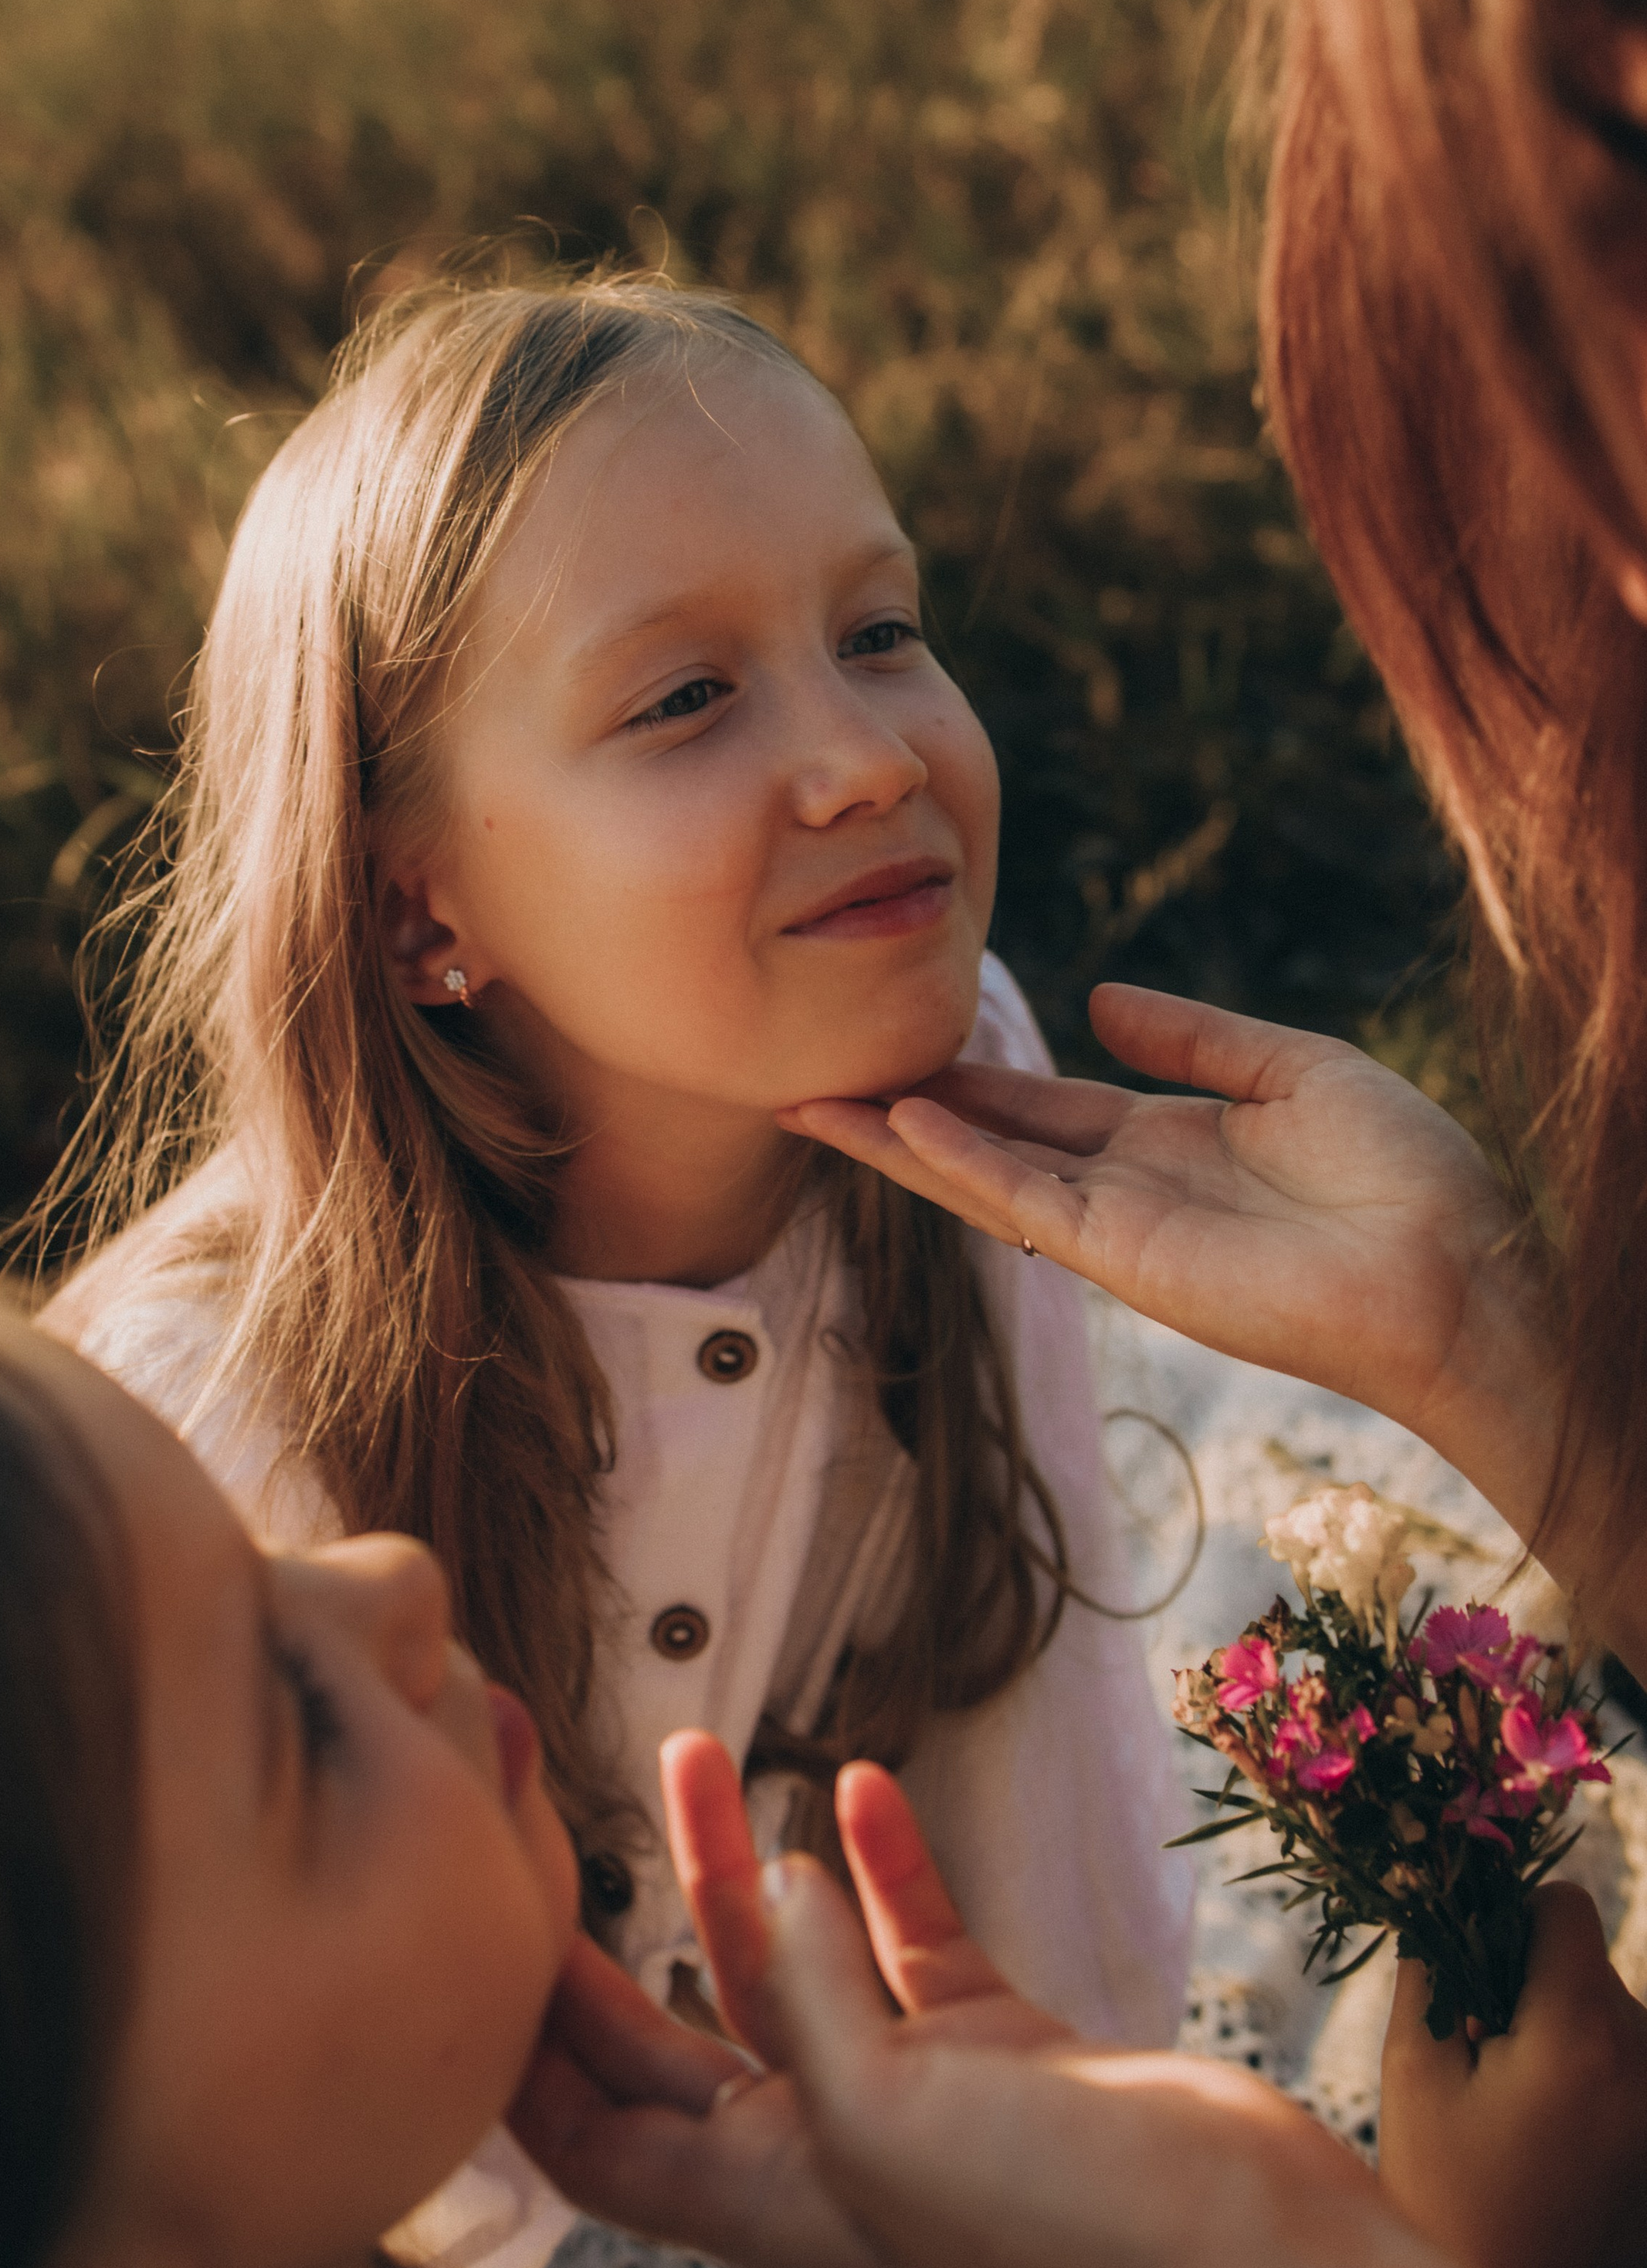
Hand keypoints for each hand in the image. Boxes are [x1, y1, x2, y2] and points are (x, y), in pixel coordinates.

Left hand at [511, 1736, 1400, 2267]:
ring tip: (698, 1748)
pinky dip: (883, 1864)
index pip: (588, 2126)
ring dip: (742, 1863)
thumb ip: (808, 1996)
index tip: (473, 1913)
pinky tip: (861, 1782)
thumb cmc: (1061, 2236)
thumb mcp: (887, 2120)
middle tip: (558, 1796)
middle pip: (669, 2026)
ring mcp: (912, 2097)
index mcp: (759, 2197)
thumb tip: (777, 1878)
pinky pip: (913, 1941)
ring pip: (792, 1963)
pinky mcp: (1002, 2051)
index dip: (520, 2037)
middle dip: (611, 1917)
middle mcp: (817, 2149)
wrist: (1251, 2267)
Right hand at [780, 981, 1555, 1499]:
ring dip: (899, 1141)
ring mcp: (1119, 1227)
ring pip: (982, 1174)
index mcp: (1169, 1139)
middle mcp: (1128, 1185)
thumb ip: (1194, 1036)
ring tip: (814, 1102)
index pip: (1043, 1104)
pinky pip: (1026, 1202)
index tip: (896, 1041)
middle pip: (990, 1138)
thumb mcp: (1295, 1070)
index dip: (968, 1075)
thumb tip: (1099, 1000)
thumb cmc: (1403, 1173)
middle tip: (813, 1072)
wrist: (1454, 1266)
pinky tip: (906, 1123)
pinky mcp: (1127, 1259)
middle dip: (903, 1108)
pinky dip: (963, 1164)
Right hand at [1380, 1884, 1646, 2267]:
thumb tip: (1435, 1900)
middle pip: (1592, 1965)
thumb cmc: (1445, 2187)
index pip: (1568, 1907)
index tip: (1478, 1965)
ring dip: (1569, 2031)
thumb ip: (1429, 1969)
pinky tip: (1554, 2133)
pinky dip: (1595, 2077)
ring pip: (1616, 2016)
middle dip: (1536, 1985)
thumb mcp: (1413, 2069)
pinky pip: (1631, 2068)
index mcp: (1579, 2036)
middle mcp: (1645, 2063)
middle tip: (1487, 2050)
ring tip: (1520, 2102)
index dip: (1513, 1914)